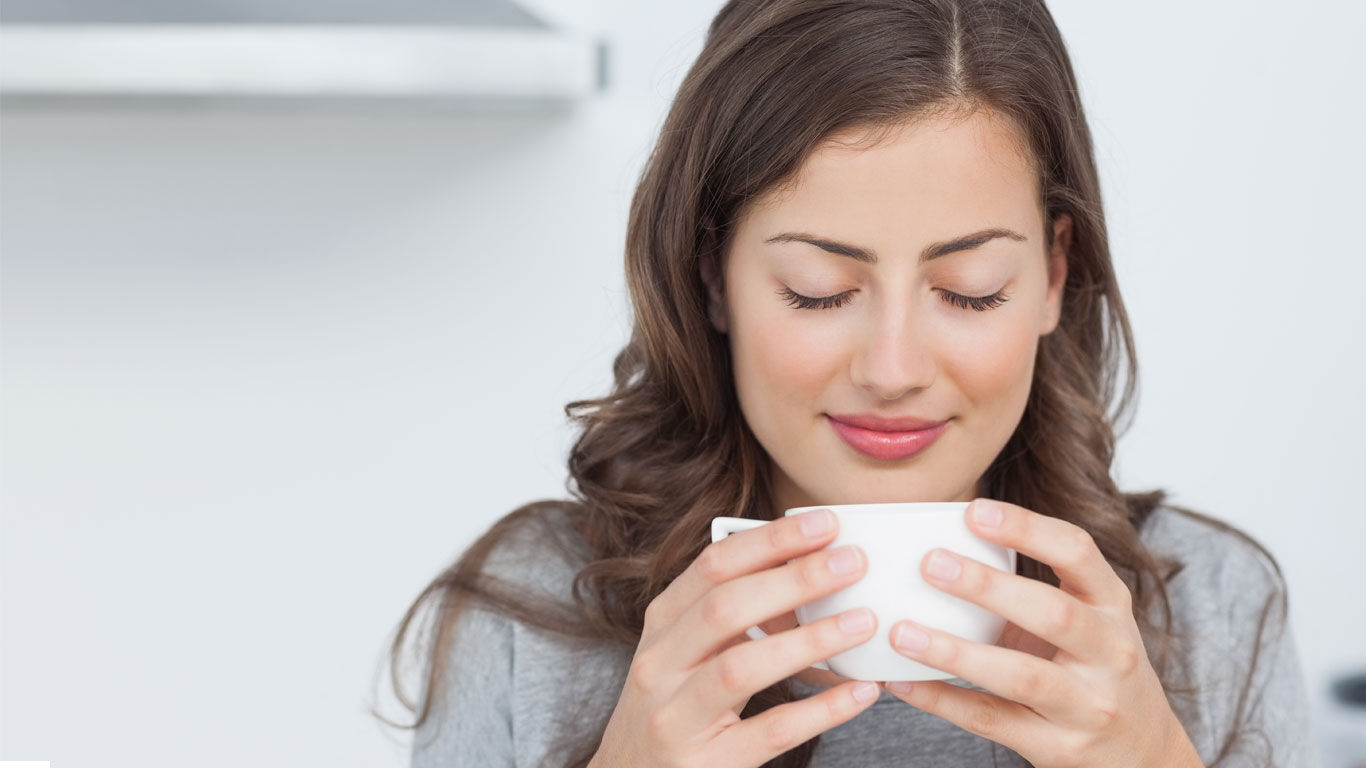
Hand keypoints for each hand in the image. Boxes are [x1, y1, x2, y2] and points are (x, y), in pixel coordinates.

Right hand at [592, 509, 881, 767]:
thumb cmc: (673, 705)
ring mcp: (676, 717)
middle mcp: (660, 665)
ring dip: (808, 640)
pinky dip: (819, 710)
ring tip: (863, 622)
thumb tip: (809, 570)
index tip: (824, 523)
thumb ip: (732, 614)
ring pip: (742, 668)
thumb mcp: (686, 651)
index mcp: (662, 625)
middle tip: (853, 561)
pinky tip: (860, 692)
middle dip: (794, 579)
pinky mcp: (706, 764)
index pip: (712, 567)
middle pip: (726, 608)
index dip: (770, 541)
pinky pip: (770, 732)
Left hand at [880, 498, 1202, 767]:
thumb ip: (1029, 588)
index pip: (1079, 553)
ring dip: (956, 652)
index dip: (1027, 528)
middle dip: (989, 587)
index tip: (973, 510)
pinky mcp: (1059, 748)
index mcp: (1111, 605)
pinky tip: (902, 683)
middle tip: (930, 563)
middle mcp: (1110, 652)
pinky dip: (942, 700)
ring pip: (1022, 675)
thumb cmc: (1094, 668)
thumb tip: (938, 545)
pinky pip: (992, 720)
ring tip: (903, 633)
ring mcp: (1088, 704)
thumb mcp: (1085, 619)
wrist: (1144, 752)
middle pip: (1054, 613)